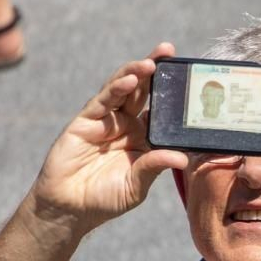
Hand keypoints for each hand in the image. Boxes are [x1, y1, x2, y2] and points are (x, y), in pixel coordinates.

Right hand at [29, 44, 187, 233]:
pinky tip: (130, 79)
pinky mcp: (85, 121)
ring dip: (136, 72)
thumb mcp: (137, 185)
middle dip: (156, 70)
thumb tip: (182, 156)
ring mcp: (106, 120)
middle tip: (170, 51)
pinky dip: (116, 89)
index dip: (173, 93)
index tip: (190, 77)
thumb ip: (155, 167)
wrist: (70, 208)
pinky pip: (103, 101)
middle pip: (144, 91)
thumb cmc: (106, 198)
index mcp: (144, 138)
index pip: (161, 109)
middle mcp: (126, 124)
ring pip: (123, 89)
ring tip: (152, 62)